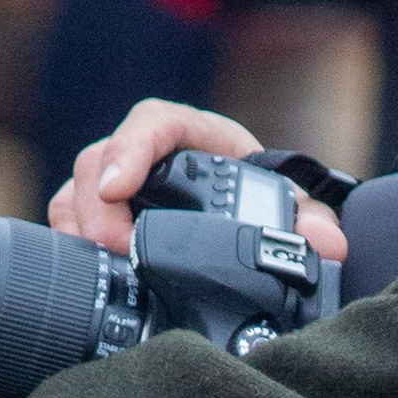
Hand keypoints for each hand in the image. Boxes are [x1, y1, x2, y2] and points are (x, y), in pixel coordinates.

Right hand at [50, 101, 348, 261]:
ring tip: (100, 267)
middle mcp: (148, 156)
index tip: (119, 185)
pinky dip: (71, 244)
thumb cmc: (266, 202)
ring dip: (79, 228)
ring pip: (76, 191)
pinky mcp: (103, 218)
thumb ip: (311, 221)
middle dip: (98, 207)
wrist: (254, 221)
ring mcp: (119, 187)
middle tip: (116, 250)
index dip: (130, 147)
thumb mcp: (293, 208)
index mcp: (194, 137)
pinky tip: (86, 274)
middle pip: (100, 161)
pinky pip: (69, 220)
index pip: (152, 123)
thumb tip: (328, 243)